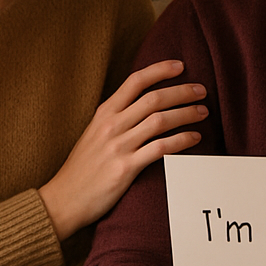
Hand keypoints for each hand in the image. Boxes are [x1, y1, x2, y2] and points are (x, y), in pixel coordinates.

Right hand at [38, 60, 205, 239]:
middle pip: (153, 98)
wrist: (63, 199)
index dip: (160, 70)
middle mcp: (111, 125)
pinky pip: (160, 148)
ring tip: (203, 112)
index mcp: (104, 113)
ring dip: (186, 113)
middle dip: (182, 91)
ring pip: (160, 121)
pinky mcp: (126, 167)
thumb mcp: (93, 133)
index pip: (135, 81)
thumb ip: (115, 118)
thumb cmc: (81, 168)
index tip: (180, 66)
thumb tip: (141, 106)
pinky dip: (181, 141)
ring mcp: (118, 146)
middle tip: (201, 90)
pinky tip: (195, 138)